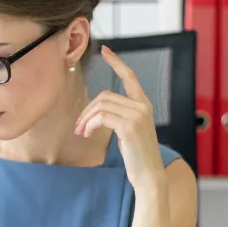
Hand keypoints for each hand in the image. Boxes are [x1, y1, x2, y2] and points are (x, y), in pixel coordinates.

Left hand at [75, 45, 165, 193]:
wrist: (149, 175)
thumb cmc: (137, 157)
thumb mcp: (128, 132)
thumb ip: (118, 117)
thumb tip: (94, 113)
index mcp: (144, 105)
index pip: (130, 77)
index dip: (117, 63)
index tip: (106, 51)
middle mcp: (142, 106)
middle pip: (105, 96)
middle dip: (87, 109)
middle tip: (78, 126)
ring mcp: (138, 115)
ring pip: (101, 105)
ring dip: (86, 118)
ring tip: (82, 132)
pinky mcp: (130, 126)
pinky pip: (102, 117)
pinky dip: (90, 124)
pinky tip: (87, 135)